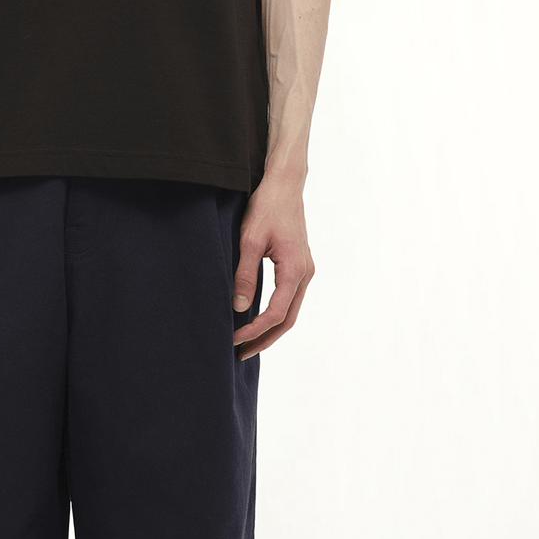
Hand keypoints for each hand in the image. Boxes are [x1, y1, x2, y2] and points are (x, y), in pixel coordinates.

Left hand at [232, 170, 314, 359]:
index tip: (234, 339)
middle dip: (265, 339)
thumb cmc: (267, 208)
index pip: (276, 313)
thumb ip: (244, 274)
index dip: (255, 330)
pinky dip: (276, 314)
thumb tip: (239, 307)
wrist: (285, 185)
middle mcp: (305, 273)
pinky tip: (259, 318)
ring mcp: (305, 270)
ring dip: (271, 329)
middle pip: (287, 320)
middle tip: (241, 353)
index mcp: (294, 269)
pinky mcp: (300, 265)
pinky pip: (290, 298)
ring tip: (248, 342)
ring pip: (291, 311)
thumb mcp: (249, 240)